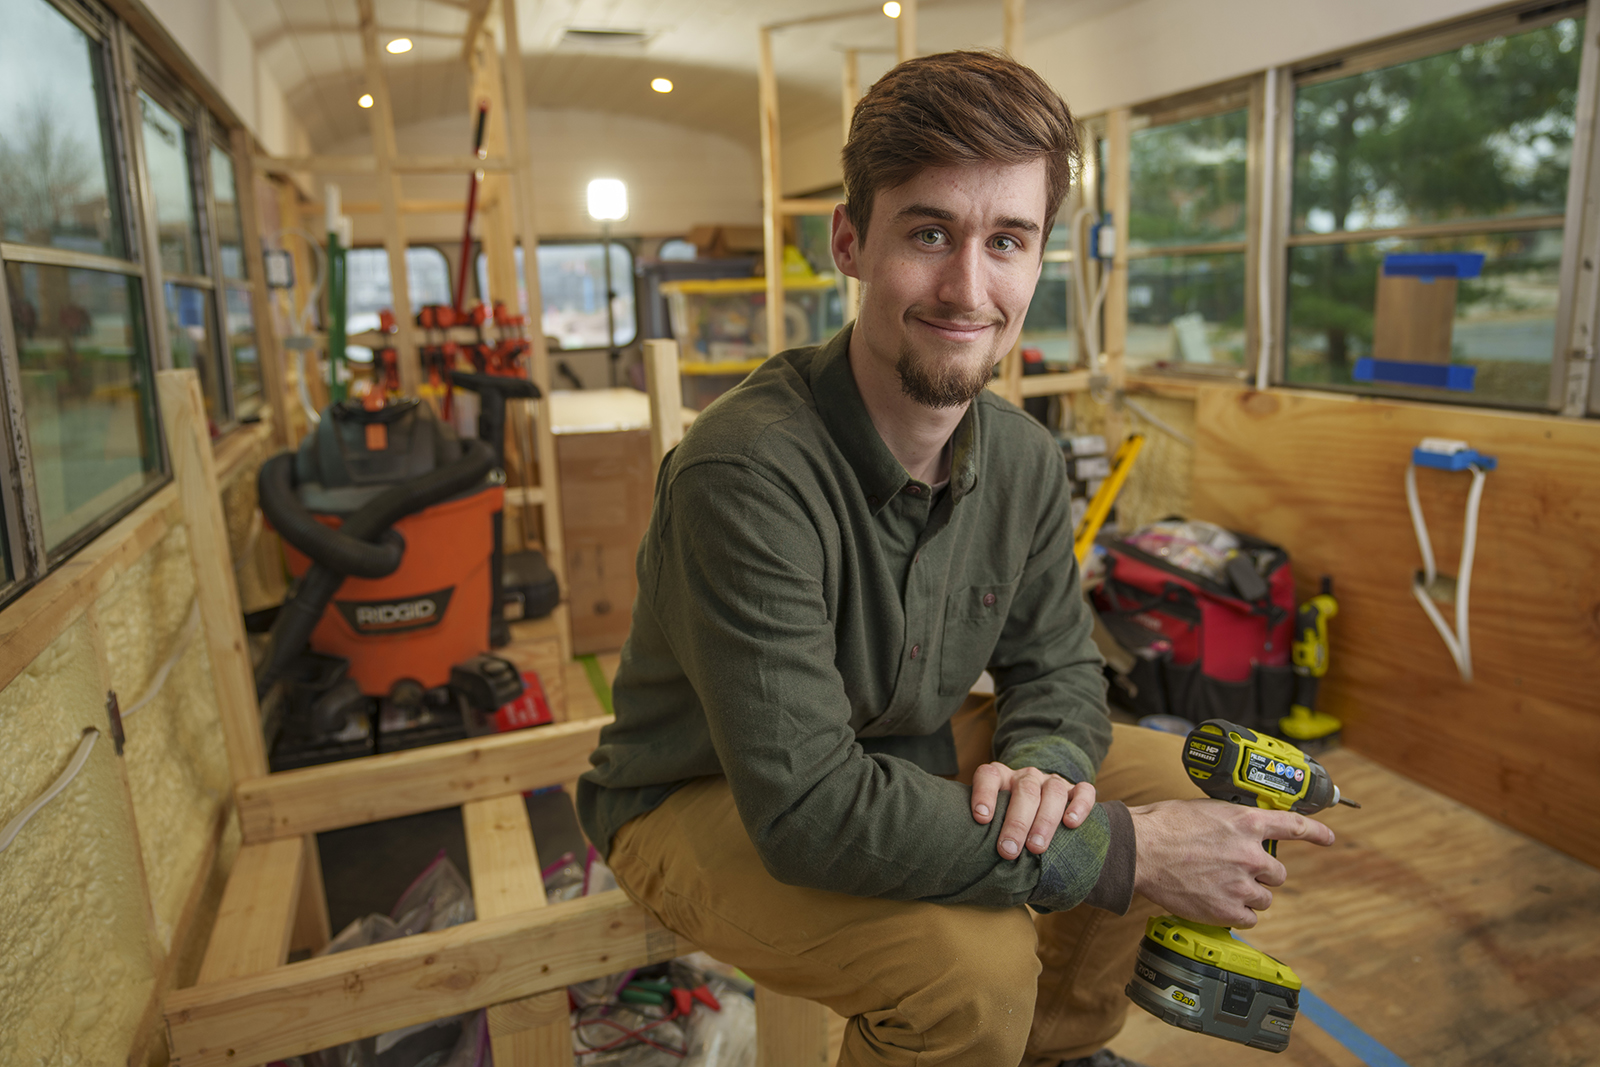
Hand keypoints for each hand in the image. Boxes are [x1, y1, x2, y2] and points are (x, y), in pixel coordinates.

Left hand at [971, 762, 1095, 860]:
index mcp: (1002, 779)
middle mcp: (1027, 776)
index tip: (981, 819)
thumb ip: (986, 832)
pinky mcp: (1076, 791)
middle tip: (1008, 850)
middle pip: (1025, 790)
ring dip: (1044, 820)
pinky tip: (1071, 823)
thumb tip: (974, 863)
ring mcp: (1052, 782)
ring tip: (1036, 847)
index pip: (989, 776)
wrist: (1041, 810)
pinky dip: (1079, 806)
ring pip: (1053, 791)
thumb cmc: (1009, 824)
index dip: (984, 794)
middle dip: (1016, 822)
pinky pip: (1084, 791)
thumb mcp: (995, 822)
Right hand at [1128, 799, 1335, 927]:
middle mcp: (1250, 853)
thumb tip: (1240, 831)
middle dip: (1261, 874)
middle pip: (1278, 873)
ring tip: (1219, 887)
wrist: (1139, 851)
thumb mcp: (1204, 810)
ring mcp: (1241, 884)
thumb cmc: (1163, 825)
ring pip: (1264, 898)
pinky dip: (1236, 913)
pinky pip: (1249, 918)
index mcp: (1246, 822)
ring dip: (1248, 894)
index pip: (1294, 825)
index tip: (1328, 837)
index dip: (1316, 832)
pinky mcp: (1228, 910)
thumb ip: (1231, 822)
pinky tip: (1217, 903)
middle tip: (1235, 871)